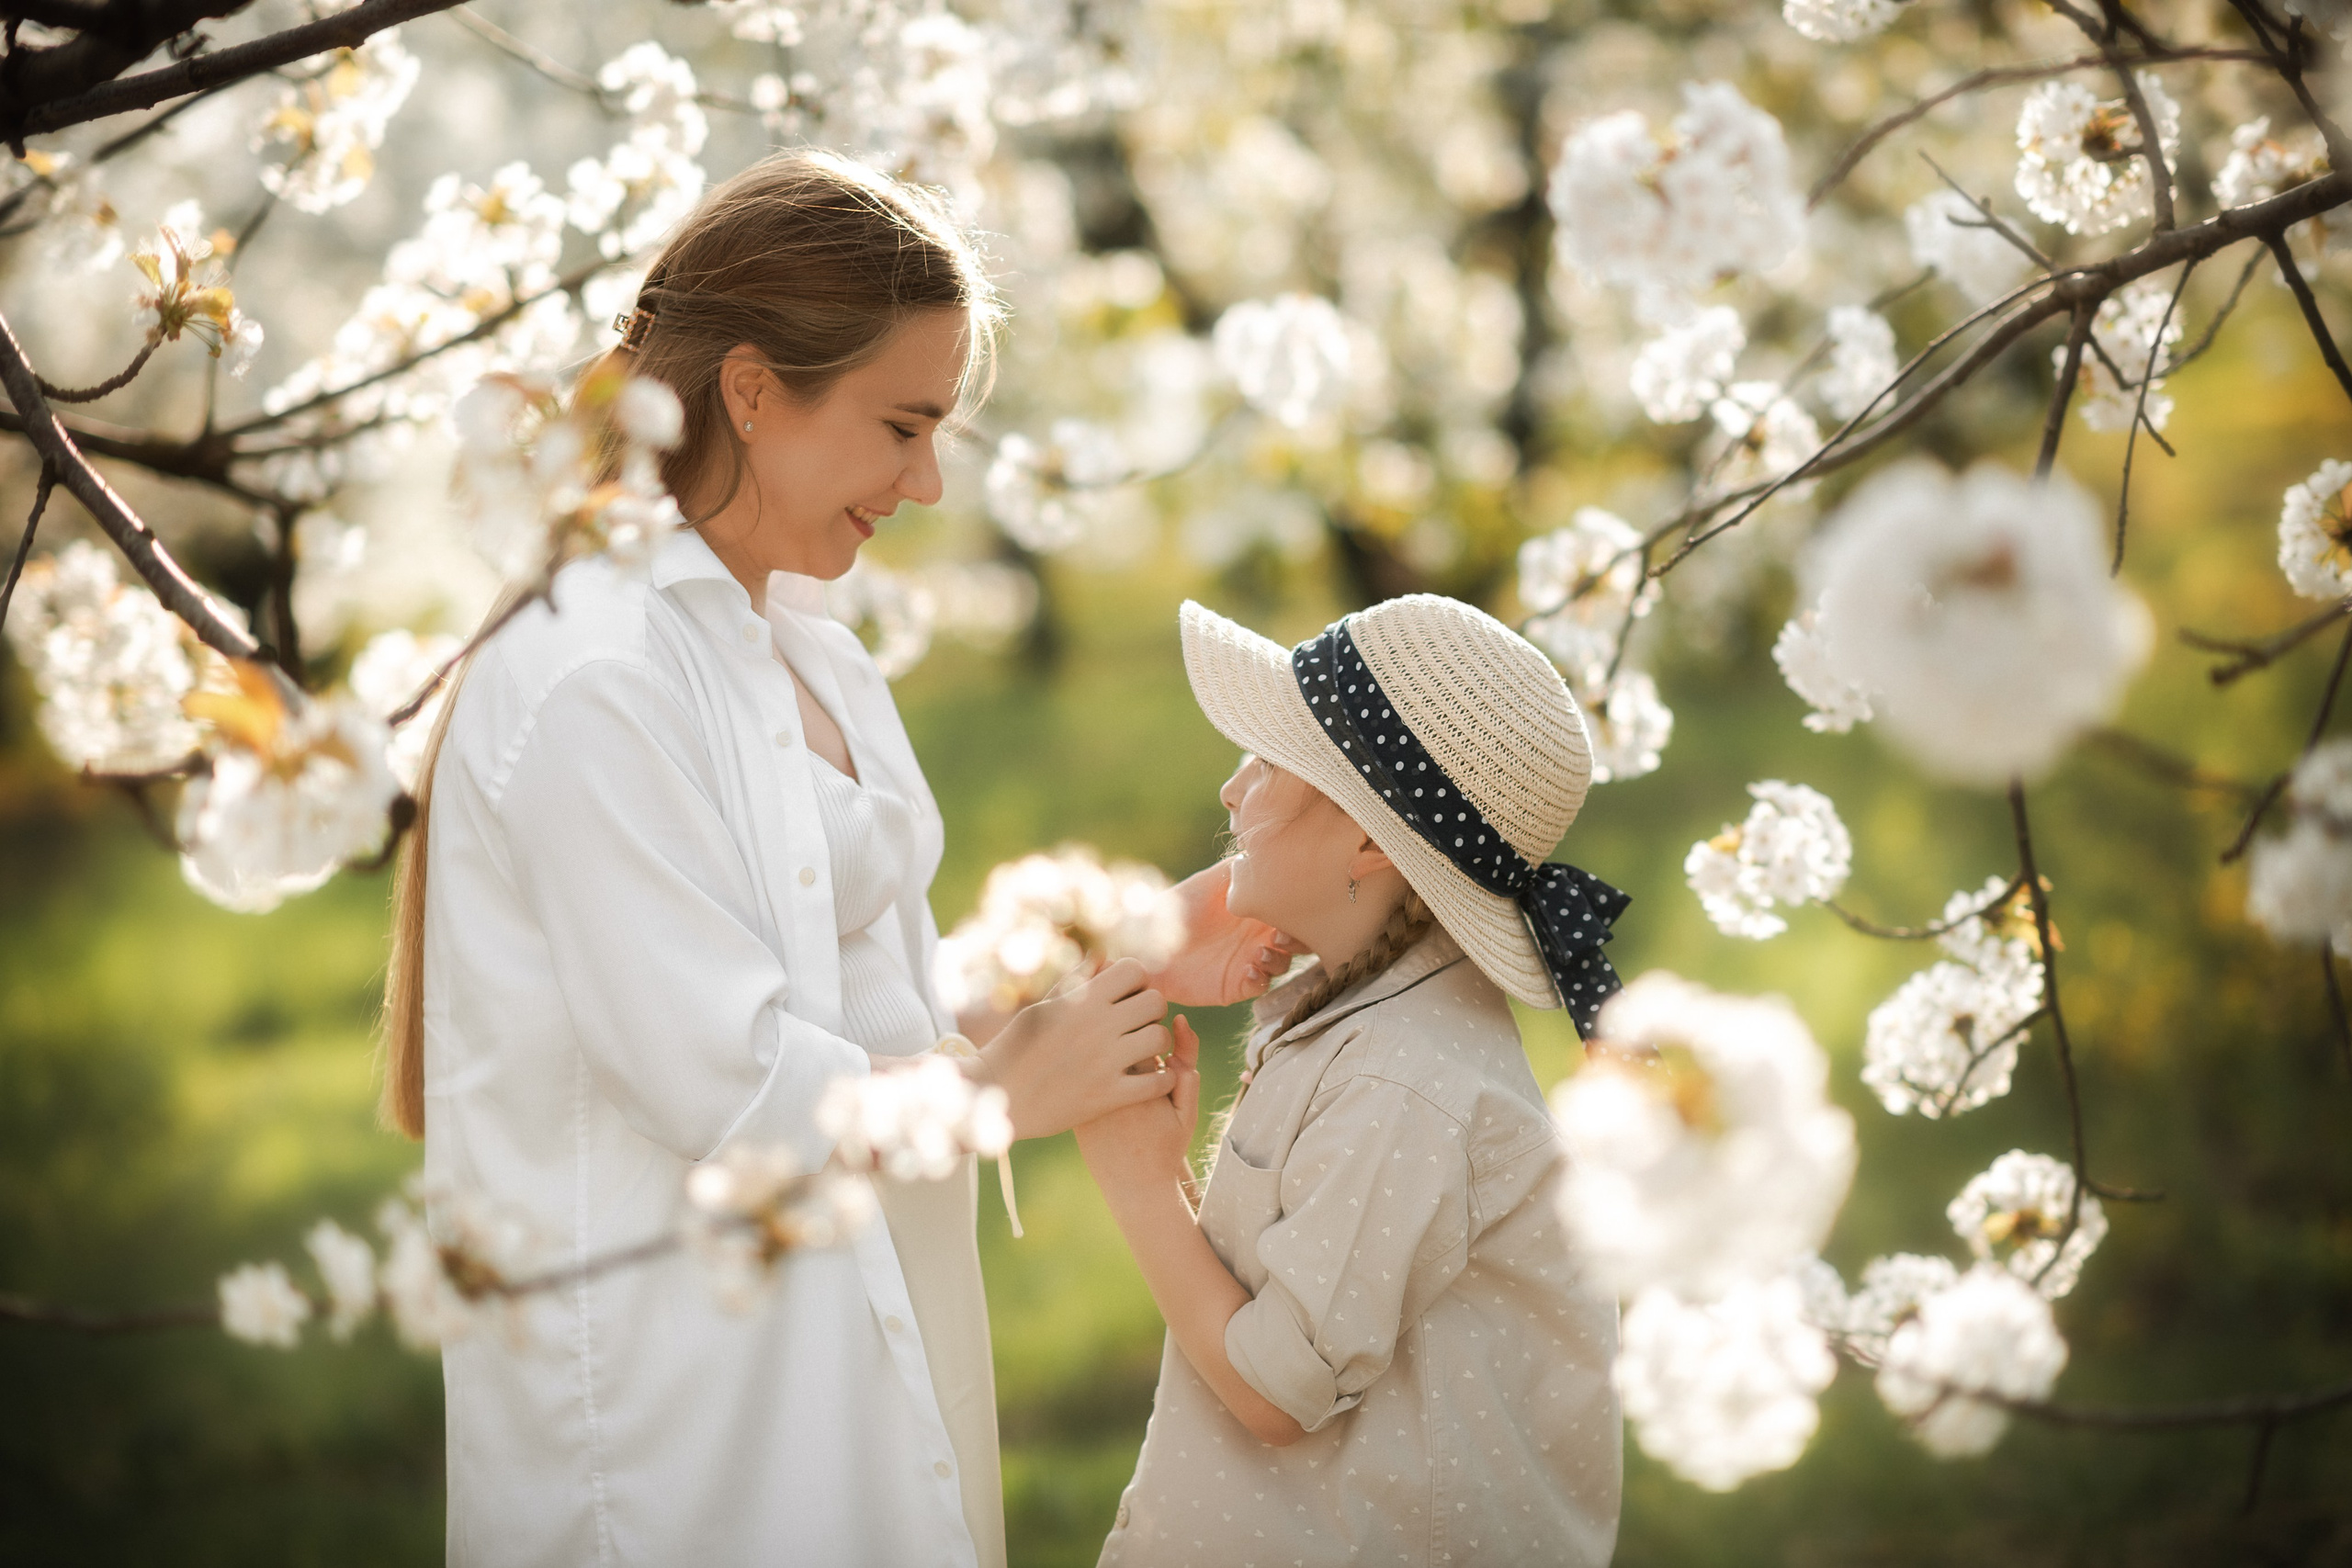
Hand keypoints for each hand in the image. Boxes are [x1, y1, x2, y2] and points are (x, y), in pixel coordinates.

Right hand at [979, 957, 1173, 1140]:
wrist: (996, 1095)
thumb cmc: (1016, 1046)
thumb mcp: (1042, 1006)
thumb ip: (1076, 980)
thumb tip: (1101, 953)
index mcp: (1081, 999)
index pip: (1135, 970)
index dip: (1137, 981)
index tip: (1127, 996)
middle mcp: (1097, 1025)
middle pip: (1156, 1001)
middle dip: (1151, 1010)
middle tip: (1138, 1024)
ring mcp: (1104, 1062)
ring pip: (1160, 1038)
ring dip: (1158, 1043)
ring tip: (1143, 1051)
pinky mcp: (1108, 1096)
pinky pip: (1158, 1082)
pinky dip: (1161, 1079)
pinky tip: (1148, 1079)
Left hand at [1076, 1015, 1201, 1193]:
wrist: (1134, 1185)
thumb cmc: (1166, 1144)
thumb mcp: (1187, 1103)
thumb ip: (1188, 1059)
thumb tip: (1181, 1019)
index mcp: (1138, 1076)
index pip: (1137, 1024)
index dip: (1147, 1031)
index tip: (1152, 1053)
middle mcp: (1107, 1082)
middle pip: (1113, 1032)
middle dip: (1124, 1038)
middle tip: (1134, 1066)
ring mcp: (1086, 1094)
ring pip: (1094, 1054)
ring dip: (1105, 1058)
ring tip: (1120, 1084)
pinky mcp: (1072, 1105)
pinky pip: (1080, 1074)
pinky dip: (1090, 1075)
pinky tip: (1102, 1094)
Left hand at [1146, 859, 1309, 1007]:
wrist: (1145, 940)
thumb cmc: (1176, 904)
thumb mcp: (1208, 882)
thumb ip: (1236, 869)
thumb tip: (1260, 854)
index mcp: (1256, 909)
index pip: (1290, 910)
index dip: (1298, 911)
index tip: (1289, 909)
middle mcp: (1256, 934)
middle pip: (1296, 939)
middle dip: (1297, 940)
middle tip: (1281, 936)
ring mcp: (1248, 960)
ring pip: (1282, 963)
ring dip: (1278, 959)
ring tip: (1259, 954)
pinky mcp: (1235, 985)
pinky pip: (1259, 985)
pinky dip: (1260, 979)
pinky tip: (1247, 971)